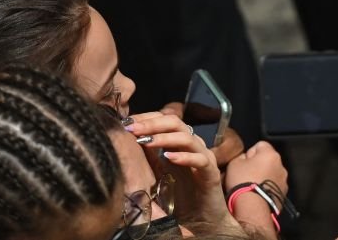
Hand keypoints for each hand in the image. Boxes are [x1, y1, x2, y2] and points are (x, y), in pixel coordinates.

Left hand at [125, 111, 228, 225]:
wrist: (202, 218)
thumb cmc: (180, 196)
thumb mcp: (159, 173)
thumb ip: (150, 156)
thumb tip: (130, 139)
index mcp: (180, 143)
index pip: (164, 119)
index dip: (146, 118)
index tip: (126, 122)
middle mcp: (193, 145)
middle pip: (175, 122)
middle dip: (152, 123)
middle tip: (133, 128)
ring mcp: (203, 157)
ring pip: (187, 137)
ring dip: (165, 137)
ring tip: (147, 141)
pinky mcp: (211, 172)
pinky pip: (199, 159)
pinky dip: (184, 157)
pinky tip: (168, 158)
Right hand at [225, 141, 287, 235]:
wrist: (251, 207)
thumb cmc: (242, 182)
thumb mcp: (234, 163)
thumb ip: (241, 156)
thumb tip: (245, 158)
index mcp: (270, 154)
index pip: (260, 145)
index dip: (249, 153)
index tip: (243, 162)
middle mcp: (280, 165)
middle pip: (267, 160)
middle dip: (257, 165)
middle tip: (245, 175)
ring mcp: (283, 180)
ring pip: (271, 173)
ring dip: (263, 177)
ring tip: (251, 186)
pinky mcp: (283, 194)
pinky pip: (273, 186)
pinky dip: (267, 188)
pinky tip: (257, 194)